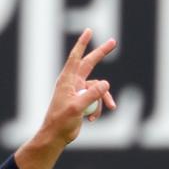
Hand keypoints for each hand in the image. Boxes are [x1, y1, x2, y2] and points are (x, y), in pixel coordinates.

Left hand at [42, 29, 117, 144]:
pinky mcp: (82, 102)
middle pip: (89, 64)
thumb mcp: (77, 108)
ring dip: (103, 100)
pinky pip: (96, 101)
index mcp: (67, 81)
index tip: (88, 31)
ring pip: (98, 89)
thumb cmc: (61, 122)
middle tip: (113, 42)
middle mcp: (72, 83)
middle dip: (101, 54)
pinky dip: (97, 110)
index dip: (82, 44)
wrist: (55, 137)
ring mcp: (78, 92)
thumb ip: (92, 95)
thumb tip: (106, 83)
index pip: (76, 58)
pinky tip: (91, 120)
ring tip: (110, 108)